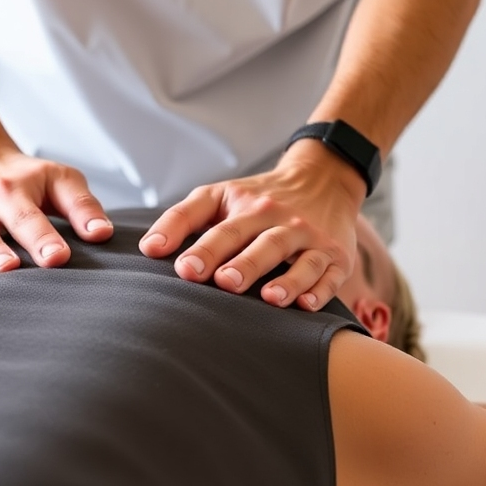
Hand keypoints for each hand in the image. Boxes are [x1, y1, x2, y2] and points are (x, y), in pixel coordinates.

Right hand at [0, 133, 112, 283]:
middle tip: (37, 262)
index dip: (49, 236)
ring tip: (1, 271)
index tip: (60, 256)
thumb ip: (81, 206)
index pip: (39, 213)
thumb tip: (103, 234)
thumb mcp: (57, 179)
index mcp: (24, 187)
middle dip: (26, 242)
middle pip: (11, 222)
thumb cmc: (20, 176)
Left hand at [139, 140, 363, 308]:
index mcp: (248, 207)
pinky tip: (307, 305)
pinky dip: (321, 290)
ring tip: (269, 298)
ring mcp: (311, 239)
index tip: (184, 268)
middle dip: (245, 263)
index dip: (204, 248)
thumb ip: (181, 218)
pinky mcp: (337, 258)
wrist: (323, 179)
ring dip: (287, 280)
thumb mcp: (218, 196)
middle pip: (263, 243)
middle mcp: (281, 221)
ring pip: (300, 260)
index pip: (223, 228)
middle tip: (224, 282)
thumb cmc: (257, 198)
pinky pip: (331, 276)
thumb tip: (149, 248)